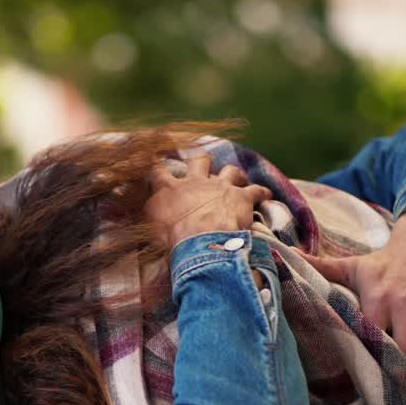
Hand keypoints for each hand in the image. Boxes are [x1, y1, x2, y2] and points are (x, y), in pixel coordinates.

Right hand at [145, 156, 271, 247]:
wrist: (200, 243)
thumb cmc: (172, 241)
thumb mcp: (151, 231)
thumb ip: (149, 222)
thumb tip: (138, 228)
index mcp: (169, 191)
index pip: (157, 172)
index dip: (156, 167)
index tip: (155, 164)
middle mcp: (194, 182)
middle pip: (198, 161)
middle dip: (200, 161)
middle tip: (202, 165)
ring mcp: (220, 187)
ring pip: (229, 171)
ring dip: (233, 174)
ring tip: (237, 178)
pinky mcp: (241, 197)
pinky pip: (256, 190)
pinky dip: (262, 192)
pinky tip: (266, 194)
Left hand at [299, 212, 405, 397]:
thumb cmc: (385, 260)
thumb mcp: (353, 264)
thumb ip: (322, 267)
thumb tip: (285, 255)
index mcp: (377, 298)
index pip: (374, 340)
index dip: (375, 367)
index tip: (373, 391)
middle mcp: (404, 304)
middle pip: (403, 355)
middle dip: (402, 385)